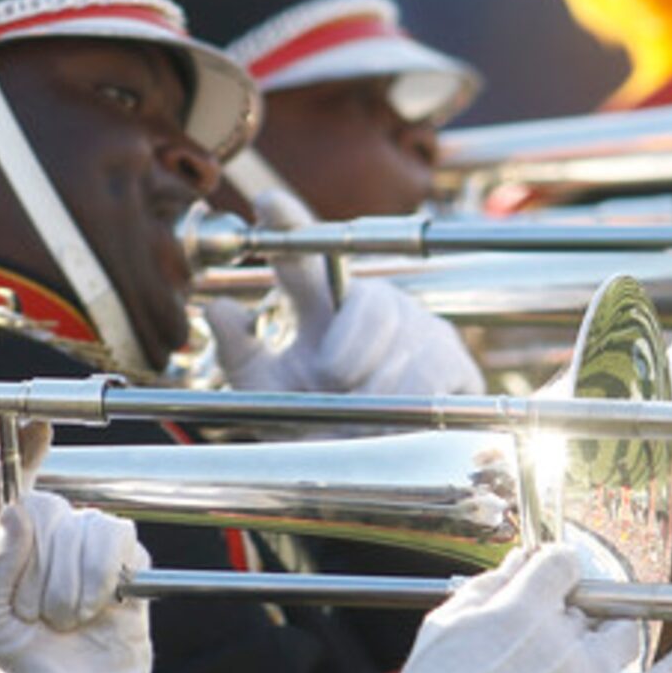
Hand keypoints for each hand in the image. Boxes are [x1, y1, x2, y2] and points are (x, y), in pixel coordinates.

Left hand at [0, 460, 151, 672]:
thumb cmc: (20, 651)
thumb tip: (16, 511)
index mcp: (0, 537)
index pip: (7, 482)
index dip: (20, 450)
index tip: (36, 427)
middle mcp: (42, 529)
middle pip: (41, 510)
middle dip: (35, 573)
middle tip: (33, 611)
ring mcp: (84, 537)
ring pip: (76, 531)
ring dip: (66, 588)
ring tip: (62, 617)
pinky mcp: (122, 552)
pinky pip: (111, 542)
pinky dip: (98, 580)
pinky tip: (95, 605)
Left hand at [207, 212, 483, 402]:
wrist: (375, 470)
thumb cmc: (318, 421)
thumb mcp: (270, 394)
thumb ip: (241, 355)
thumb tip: (217, 308)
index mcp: (323, 303)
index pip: (303, 254)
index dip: (288, 222)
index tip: (266, 203)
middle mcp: (374, 302)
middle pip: (367, 303)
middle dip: (342, 356)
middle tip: (329, 387)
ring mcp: (420, 326)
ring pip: (398, 347)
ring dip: (370, 393)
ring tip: (359, 417)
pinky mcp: (454, 359)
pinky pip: (429, 374)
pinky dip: (404, 405)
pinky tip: (395, 420)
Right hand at [367, 543, 671, 672]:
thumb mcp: (447, 621)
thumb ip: (489, 587)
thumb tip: (518, 565)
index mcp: (526, 606)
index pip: (561, 564)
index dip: (552, 568)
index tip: (542, 577)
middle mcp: (567, 638)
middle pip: (592, 600)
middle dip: (575, 603)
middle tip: (549, 621)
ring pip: (621, 634)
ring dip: (609, 630)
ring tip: (588, 640)